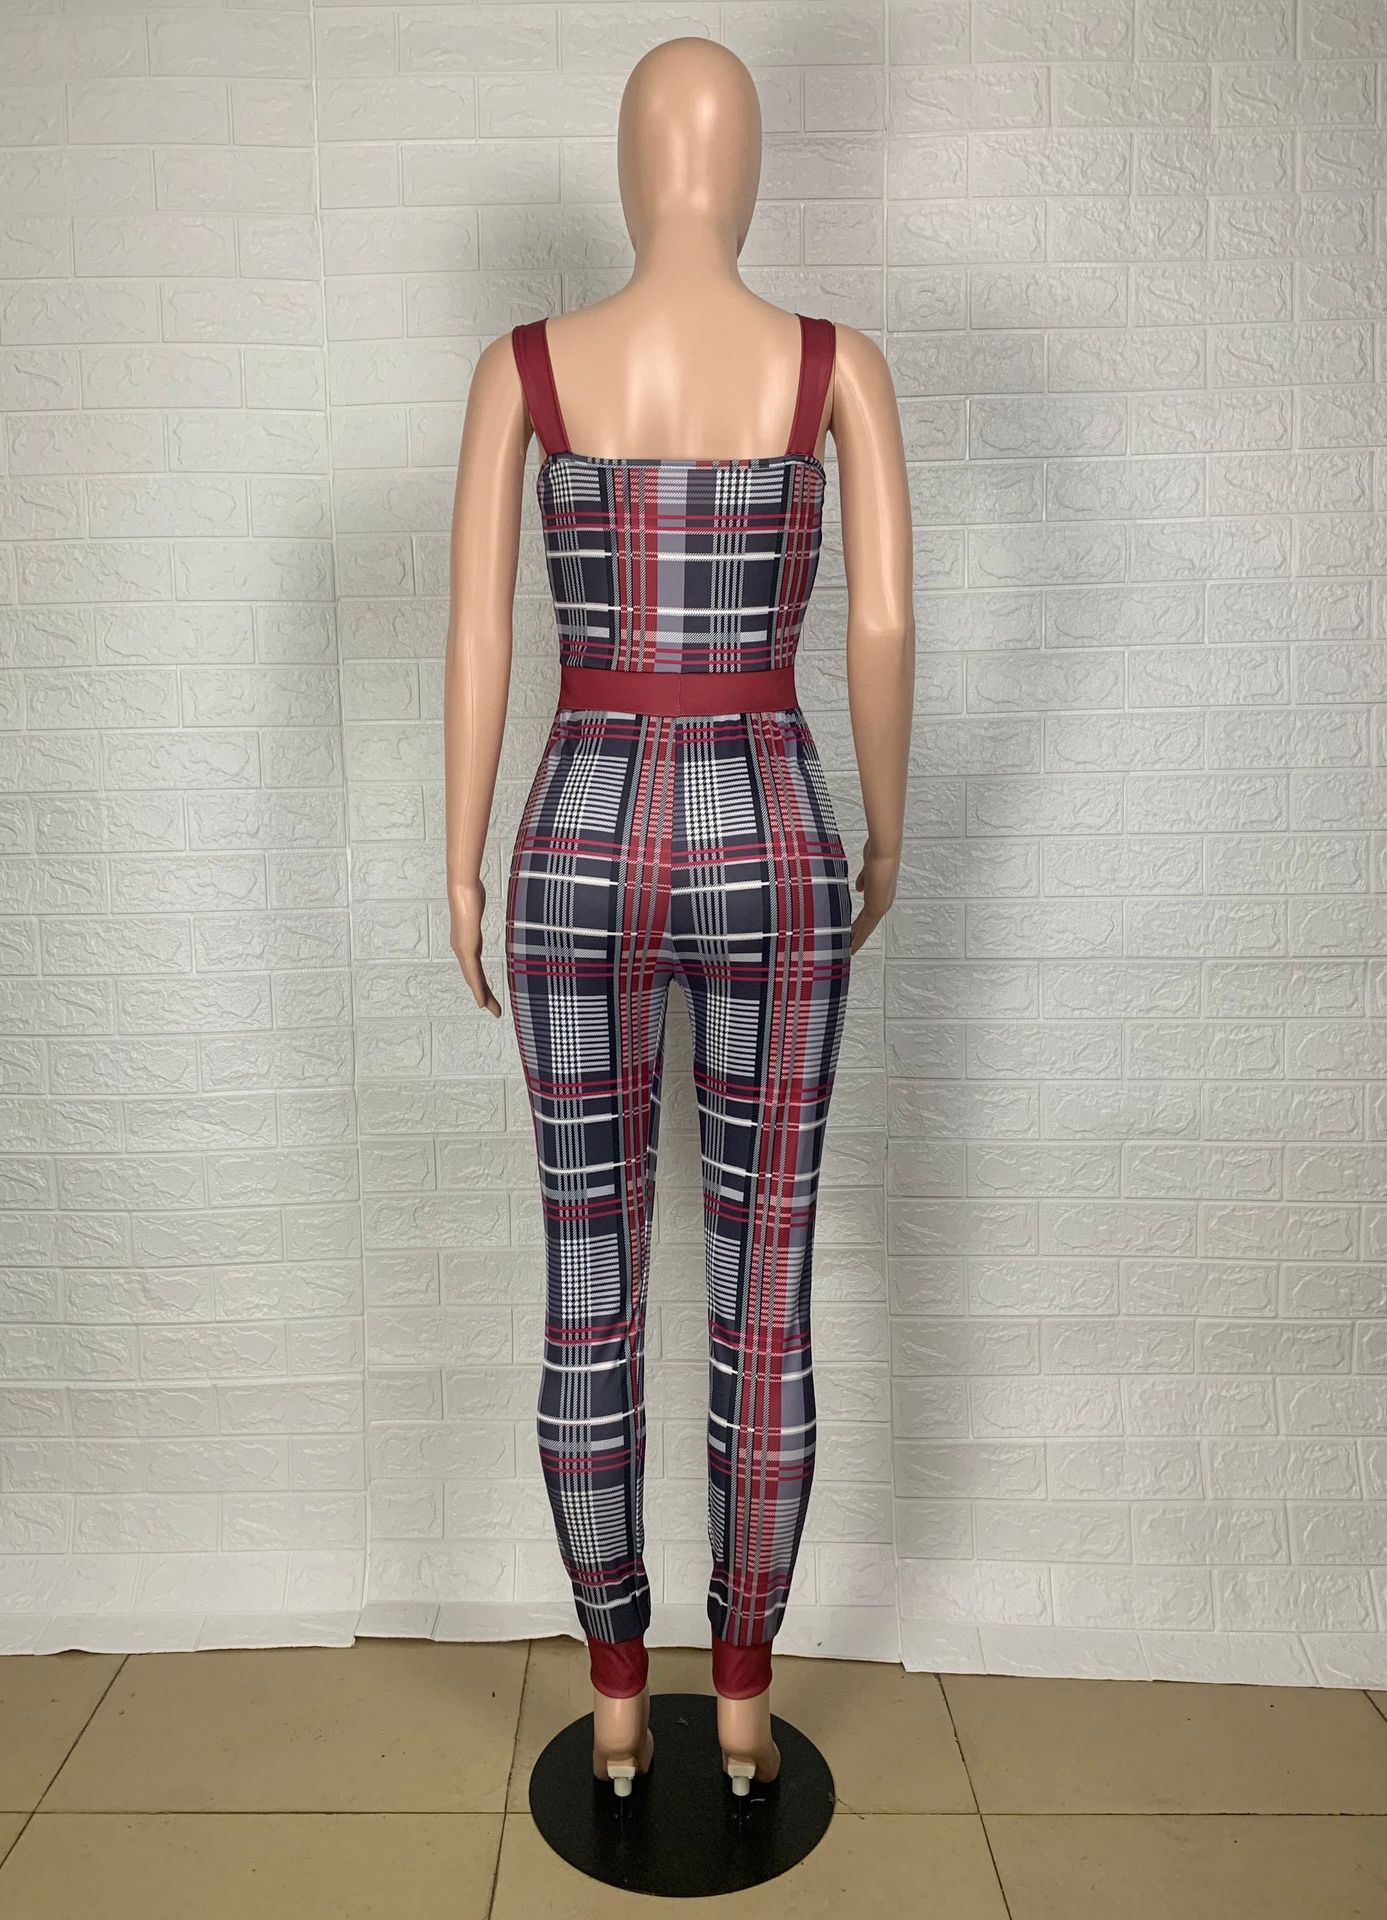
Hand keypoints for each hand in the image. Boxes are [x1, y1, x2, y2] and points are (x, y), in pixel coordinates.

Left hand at [449, 878, 501, 1016]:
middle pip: (474, 978)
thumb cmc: (470, 894)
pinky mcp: (466, 947)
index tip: (489, 998)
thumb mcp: (477, 907)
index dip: (481, 984)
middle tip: (495, 1011)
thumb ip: (478, 911)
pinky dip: (477, 988)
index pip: (475, 969)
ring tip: (491, 1010)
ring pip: (473, 979)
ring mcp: (463, 949)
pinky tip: (481, 999)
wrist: (462, 888)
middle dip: (485, 995)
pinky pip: (473, 972)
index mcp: (466, 943)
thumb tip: (480, 901)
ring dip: (482, 995)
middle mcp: (462, 949)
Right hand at [849, 840, 897, 954]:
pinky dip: (858, 938)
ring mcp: (881, 906)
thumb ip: (864, 879)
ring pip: (867, 928)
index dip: (860, 921)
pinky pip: (865, 928)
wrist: (884, 852)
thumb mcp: (868, 868)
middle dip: (858, 933)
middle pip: (868, 923)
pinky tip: (851, 945)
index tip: (852, 929)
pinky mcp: (877, 909)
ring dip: (857, 939)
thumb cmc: (878, 853)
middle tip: (849, 945)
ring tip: (849, 949)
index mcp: (881, 893)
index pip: (869, 911)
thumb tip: (859, 888)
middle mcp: (883, 901)